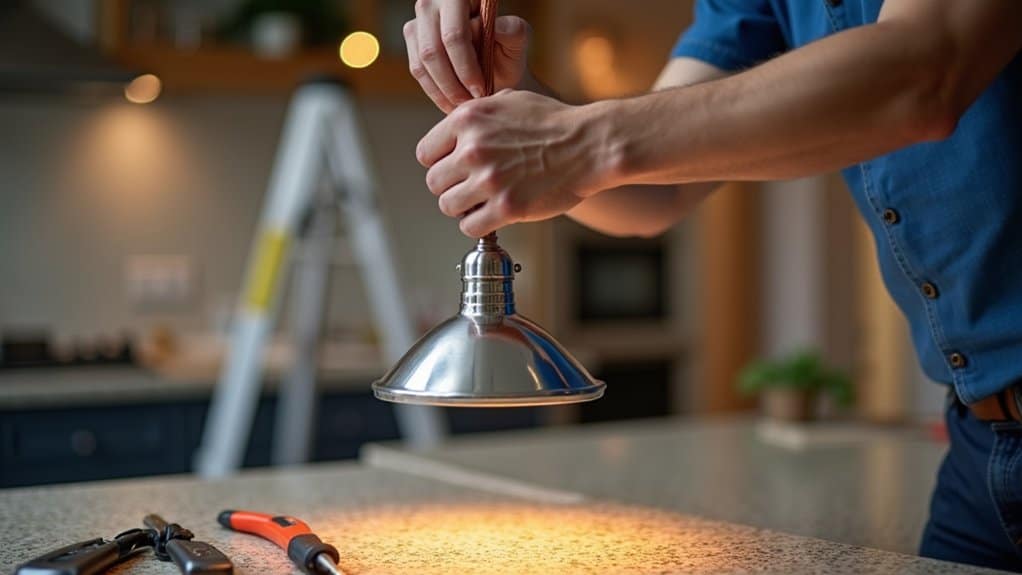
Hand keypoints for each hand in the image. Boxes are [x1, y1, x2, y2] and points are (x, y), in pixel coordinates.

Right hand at [405, 0, 529, 111]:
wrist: (495, 62)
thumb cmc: (507, 48)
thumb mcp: (518, 39)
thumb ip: (513, 30)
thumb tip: (495, 27)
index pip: (454, 36)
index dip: (466, 67)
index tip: (480, 90)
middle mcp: (434, 2)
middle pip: (433, 51)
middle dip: (452, 84)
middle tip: (470, 103)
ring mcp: (419, 20)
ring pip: (422, 63)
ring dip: (443, 90)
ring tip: (463, 105)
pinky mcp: (412, 39)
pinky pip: (417, 70)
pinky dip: (434, 92)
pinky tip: (451, 103)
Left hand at [416, 90, 616, 236]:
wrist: (589, 144)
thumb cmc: (552, 122)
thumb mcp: (508, 101)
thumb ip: (475, 115)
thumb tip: (451, 131)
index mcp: (468, 120)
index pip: (425, 153)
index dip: (440, 162)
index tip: (455, 168)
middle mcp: (473, 150)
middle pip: (434, 182)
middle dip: (451, 186)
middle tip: (471, 186)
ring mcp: (490, 180)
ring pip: (448, 206)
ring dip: (463, 207)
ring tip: (482, 201)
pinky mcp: (507, 208)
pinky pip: (470, 227)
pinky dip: (478, 225)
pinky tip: (492, 215)